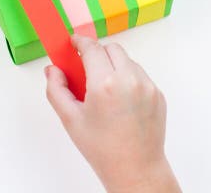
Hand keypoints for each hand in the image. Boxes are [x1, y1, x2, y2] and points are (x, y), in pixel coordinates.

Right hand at [46, 36, 180, 192]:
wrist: (135, 169)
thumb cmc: (103, 149)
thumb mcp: (70, 119)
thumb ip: (56, 90)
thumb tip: (53, 70)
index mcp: (105, 84)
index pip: (91, 48)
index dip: (80, 42)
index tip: (74, 42)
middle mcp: (129, 80)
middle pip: (111, 49)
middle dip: (97, 54)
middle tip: (86, 69)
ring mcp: (147, 86)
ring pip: (127, 61)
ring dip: (114, 66)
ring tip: (104, 90)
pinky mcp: (158, 94)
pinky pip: (140, 75)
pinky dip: (128, 79)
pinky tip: (120, 100)